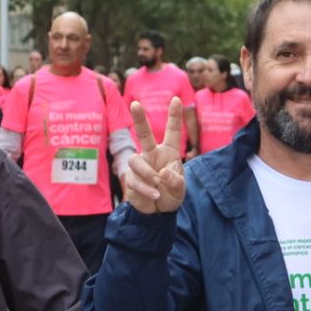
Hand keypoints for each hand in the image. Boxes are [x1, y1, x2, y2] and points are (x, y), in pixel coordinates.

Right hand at [120, 97, 186, 213]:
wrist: (159, 211)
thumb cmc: (172, 194)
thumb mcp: (180, 189)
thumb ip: (175, 181)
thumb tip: (162, 174)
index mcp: (169, 152)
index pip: (172, 132)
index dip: (174, 116)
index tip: (177, 99)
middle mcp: (152, 154)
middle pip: (144, 134)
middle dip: (139, 119)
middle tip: (135, 104)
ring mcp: (140, 165)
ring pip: (136, 161)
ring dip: (148, 174)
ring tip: (158, 185)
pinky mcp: (131, 178)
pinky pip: (134, 179)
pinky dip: (146, 189)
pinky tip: (155, 195)